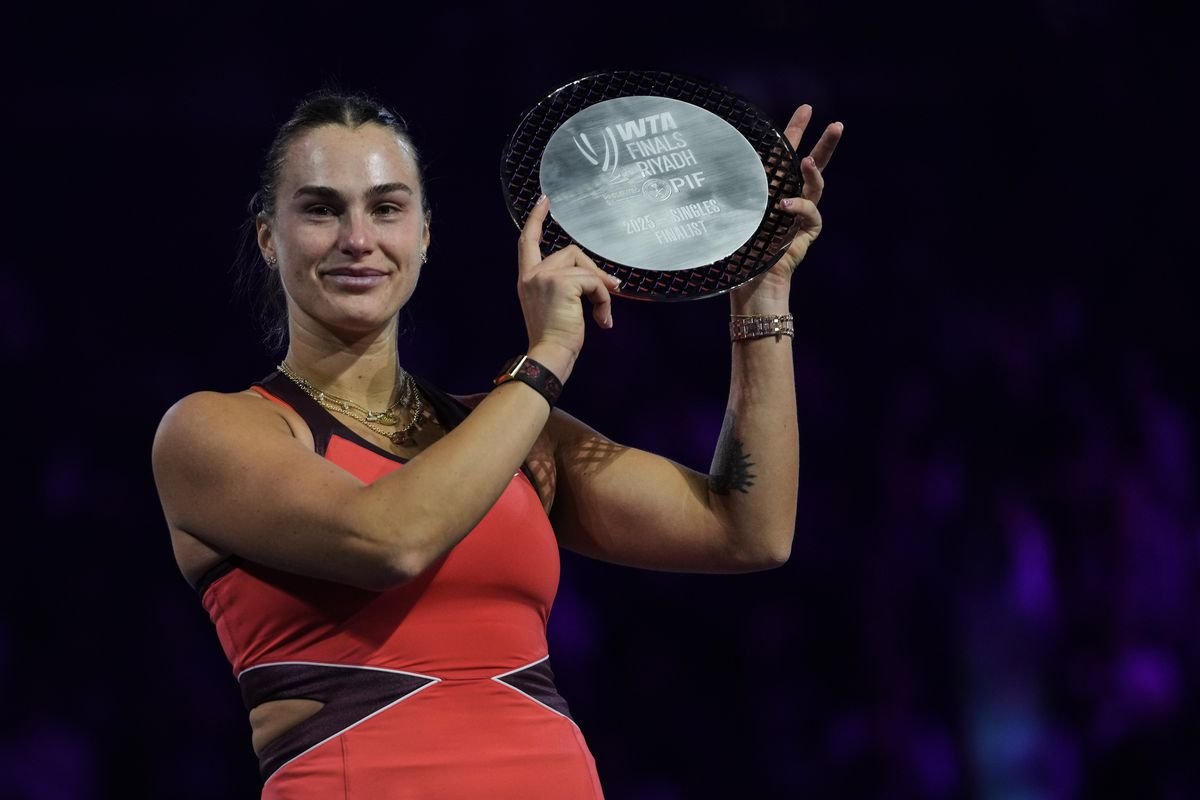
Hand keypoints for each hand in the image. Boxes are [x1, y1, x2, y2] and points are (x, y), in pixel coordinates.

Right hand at [517, 195, 620, 381]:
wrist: (548, 355)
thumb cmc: (554, 340)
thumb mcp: (556, 307)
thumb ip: (568, 288)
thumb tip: (606, 281)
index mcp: (527, 279)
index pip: (527, 241)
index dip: (536, 219)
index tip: (545, 201)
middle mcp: (533, 275)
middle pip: (571, 253)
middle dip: (592, 271)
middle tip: (611, 290)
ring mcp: (545, 277)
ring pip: (584, 267)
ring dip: (600, 288)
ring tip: (602, 314)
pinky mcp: (562, 283)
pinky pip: (594, 281)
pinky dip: (603, 299)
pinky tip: (601, 319)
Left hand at [732, 105, 842, 304]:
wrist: (746, 283)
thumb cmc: (732, 250)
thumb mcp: (727, 212)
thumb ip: (729, 189)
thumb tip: (711, 157)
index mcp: (769, 190)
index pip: (784, 156)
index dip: (796, 131)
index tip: (807, 108)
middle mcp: (788, 199)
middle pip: (811, 166)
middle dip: (825, 144)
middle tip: (836, 124)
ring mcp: (799, 216)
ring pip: (816, 187)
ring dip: (813, 172)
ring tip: (807, 161)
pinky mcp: (804, 234)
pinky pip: (811, 215)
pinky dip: (800, 208)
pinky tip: (785, 206)